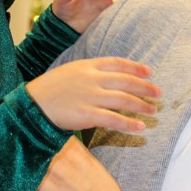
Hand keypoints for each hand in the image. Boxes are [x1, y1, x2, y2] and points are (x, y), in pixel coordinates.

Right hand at [26, 57, 159, 132]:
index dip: (136, 68)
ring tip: (153, 111)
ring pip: (123, 100)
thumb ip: (91, 71)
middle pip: (126, 81)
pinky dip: (128, 124)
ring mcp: (90, 97)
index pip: (119, 63)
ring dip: (141, 106)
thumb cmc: (50, 89)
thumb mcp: (70, 71)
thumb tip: (112, 77)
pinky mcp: (86, 115)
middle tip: (159, 93)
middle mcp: (92, 79)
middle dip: (145, 88)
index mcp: (88, 65)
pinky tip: (140, 127)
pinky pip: (113, 120)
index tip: (150, 73)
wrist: (32, 104)